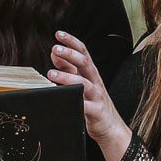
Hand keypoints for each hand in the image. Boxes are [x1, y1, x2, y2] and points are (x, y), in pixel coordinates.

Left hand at [47, 30, 131, 160]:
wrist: (110, 127)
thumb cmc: (93, 103)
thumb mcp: (82, 83)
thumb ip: (68, 68)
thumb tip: (54, 53)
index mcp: (91, 73)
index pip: (83, 52)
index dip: (72, 41)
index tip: (58, 33)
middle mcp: (95, 81)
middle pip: (85, 63)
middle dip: (70, 54)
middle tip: (55, 48)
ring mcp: (96, 96)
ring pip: (83, 83)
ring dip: (67, 77)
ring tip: (50, 73)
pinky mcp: (95, 111)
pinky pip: (83, 105)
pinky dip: (73, 100)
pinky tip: (60, 98)